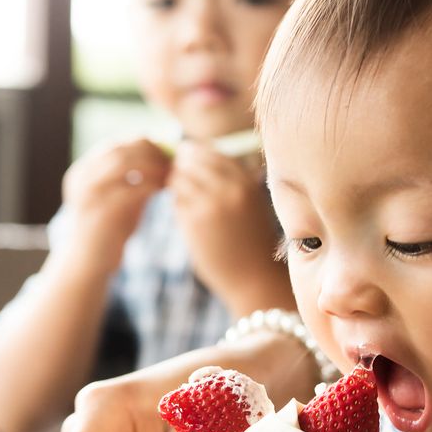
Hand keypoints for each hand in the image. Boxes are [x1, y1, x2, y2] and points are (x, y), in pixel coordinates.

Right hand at [60, 138, 170, 276]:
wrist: (89, 263)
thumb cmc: (110, 230)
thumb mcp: (122, 198)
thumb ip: (136, 180)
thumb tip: (164, 159)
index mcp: (85, 171)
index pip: (116, 145)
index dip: (143, 146)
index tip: (167, 155)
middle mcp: (82, 177)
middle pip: (120, 150)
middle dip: (150, 153)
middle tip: (172, 162)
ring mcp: (88, 193)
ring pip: (123, 163)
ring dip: (151, 166)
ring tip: (169, 175)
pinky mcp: (99, 211)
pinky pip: (130, 189)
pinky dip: (150, 185)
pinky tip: (163, 190)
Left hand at [169, 141, 293, 314]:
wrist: (255, 278)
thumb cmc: (253, 242)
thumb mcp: (252, 204)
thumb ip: (232, 183)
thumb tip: (198, 161)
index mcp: (246, 182)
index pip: (212, 153)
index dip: (196, 155)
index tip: (189, 161)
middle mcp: (229, 189)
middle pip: (191, 161)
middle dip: (181, 167)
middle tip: (177, 177)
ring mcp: (210, 204)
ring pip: (179, 179)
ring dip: (175, 184)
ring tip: (182, 196)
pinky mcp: (193, 222)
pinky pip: (176, 201)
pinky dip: (177, 203)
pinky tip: (186, 214)